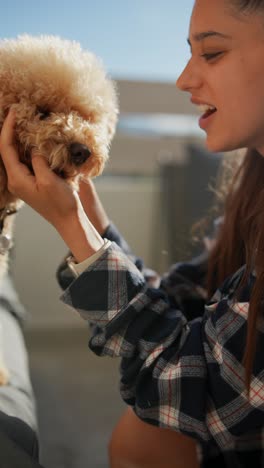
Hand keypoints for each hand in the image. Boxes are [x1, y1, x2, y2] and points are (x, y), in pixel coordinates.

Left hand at [0, 109, 103, 261]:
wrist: (69, 220)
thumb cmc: (61, 203)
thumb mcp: (49, 180)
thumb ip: (38, 160)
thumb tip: (34, 147)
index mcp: (17, 179)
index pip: (5, 148)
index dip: (8, 128)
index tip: (15, 112)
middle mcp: (16, 180)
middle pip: (8, 150)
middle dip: (12, 130)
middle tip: (19, 113)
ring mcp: (23, 181)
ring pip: (16, 154)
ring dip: (20, 138)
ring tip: (27, 121)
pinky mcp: (32, 181)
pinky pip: (26, 160)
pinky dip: (29, 148)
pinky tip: (36, 139)